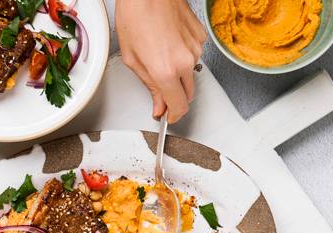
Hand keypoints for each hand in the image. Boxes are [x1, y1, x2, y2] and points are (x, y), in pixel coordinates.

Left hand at [115, 0, 206, 122]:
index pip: (179, 107)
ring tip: (159, 57)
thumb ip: (149, 86)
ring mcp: (196, 48)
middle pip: (188, 93)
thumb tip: (158, 106)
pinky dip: (182, 56)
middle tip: (160, 92)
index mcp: (166, 71)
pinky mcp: (200, 36)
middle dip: (175, 97)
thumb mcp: (132, 59)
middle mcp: (185, 61)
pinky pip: (193, 55)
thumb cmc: (135, 16)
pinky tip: (168, 44)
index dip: (173, 116)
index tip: (168, 116)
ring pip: (190, 74)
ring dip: (178, 74)